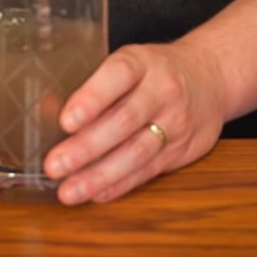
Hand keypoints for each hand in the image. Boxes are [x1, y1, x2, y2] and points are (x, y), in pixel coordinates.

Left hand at [43, 41, 227, 204]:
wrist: (210, 77)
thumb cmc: (153, 70)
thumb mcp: (128, 62)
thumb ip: (95, 85)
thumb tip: (46, 111)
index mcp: (142, 62)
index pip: (118, 76)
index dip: (92, 98)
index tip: (65, 120)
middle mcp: (162, 91)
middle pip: (124, 121)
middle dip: (86, 147)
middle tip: (54, 165)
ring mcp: (176, 122)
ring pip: (137, 152)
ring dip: (99, 175)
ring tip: (68, 190)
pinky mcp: (183, 149)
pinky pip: (149, 170)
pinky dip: (120, 184)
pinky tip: (96, 194)